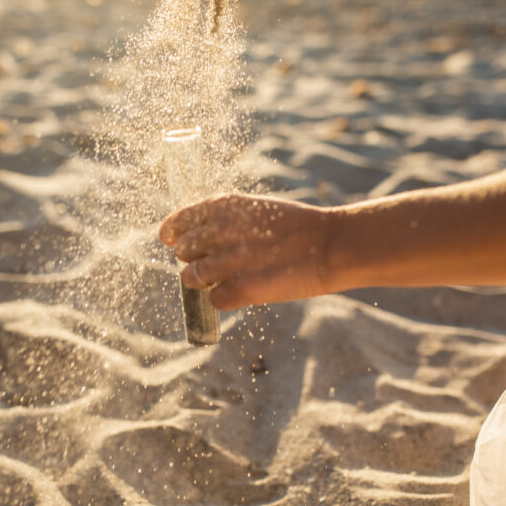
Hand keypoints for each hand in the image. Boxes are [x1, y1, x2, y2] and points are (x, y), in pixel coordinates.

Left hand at [159, 193, 329, 309]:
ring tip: (222, 279)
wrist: (332, 244)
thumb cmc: (298, 227)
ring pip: (191, 277)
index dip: (173, 234)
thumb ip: (225, 221)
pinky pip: (214, 299)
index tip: (173, 241)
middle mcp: (224, 230)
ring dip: (203, 281)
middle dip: (192, 258)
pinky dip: (224, 299)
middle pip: (183, 251)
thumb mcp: (257, 209)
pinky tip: (240, 292)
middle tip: (212, 263)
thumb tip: (194, 240)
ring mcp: (233, 260)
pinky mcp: (244, 288)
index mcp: (226, 206)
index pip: (179, 222)